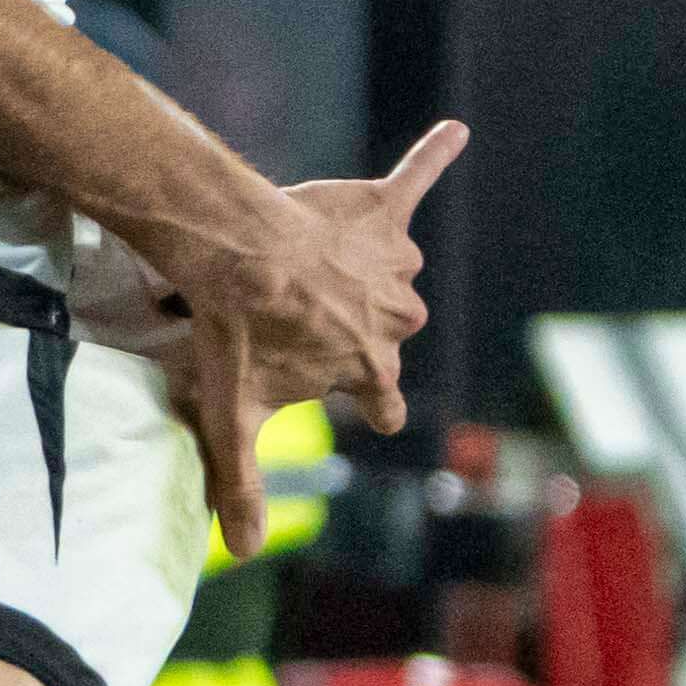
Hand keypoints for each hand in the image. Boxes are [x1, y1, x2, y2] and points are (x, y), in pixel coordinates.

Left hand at [153, 120, 462, 550]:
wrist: (234, 253)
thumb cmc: (235, 333)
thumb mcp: (232, 416)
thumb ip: (240, 483)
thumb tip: (241, 553)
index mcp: (366, 367)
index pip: (383, 400)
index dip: (374, 405)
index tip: (375, 411)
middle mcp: (392, 318)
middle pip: (390, 330)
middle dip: (358, 326)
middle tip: (303, 315)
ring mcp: (390, 264)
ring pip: (392, 272)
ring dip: (363, 268)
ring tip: (308, 264)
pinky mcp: (379, 212)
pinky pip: (415, 177)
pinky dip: (433, 155)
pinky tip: (454, 132)